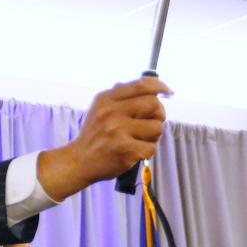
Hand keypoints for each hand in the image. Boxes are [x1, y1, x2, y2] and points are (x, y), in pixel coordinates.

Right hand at [38, 76, 170, 200]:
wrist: (78, 162)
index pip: (141, 85)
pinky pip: (151, 148)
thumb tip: (151, 85)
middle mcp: (111, 113)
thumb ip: (120, 96)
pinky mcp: (125, 151)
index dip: (160, 86)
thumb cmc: (94, 136)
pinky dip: (145, 152)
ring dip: (152, 136)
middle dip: (158, 114)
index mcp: (105, 100)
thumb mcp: (99, 109)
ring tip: (138, 140)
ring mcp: (118, 132)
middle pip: (154, 104)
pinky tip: (132, 152)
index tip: (168, 92)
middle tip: (150, 123)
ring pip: (157, 127)